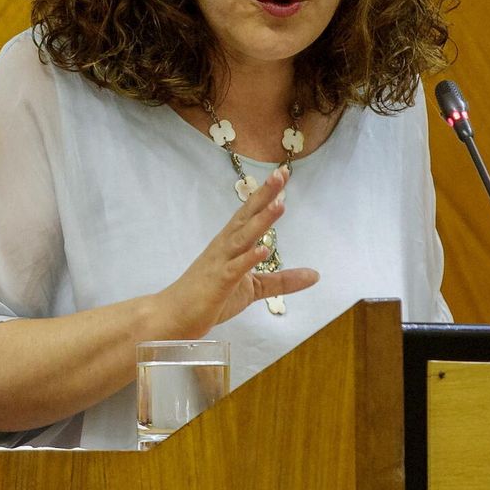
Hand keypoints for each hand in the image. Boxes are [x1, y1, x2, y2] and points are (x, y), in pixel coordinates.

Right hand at [150, 166, 319, 335]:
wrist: (173, 317)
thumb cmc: (210, 297)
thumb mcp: (253, 288)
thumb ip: (282, 280)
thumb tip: (315, 275)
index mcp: (231, 244)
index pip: (250, 214)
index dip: (267, 194)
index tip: (283, 173)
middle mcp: (225, 247)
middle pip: (247, 217)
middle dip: (264, 196)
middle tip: (281, 174)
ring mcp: (220, 263)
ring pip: (243, 238)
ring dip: (261, 221)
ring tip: (280, 204)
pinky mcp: (218, 283)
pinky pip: (234, 268)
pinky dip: (249, 258)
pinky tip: (263, 248)